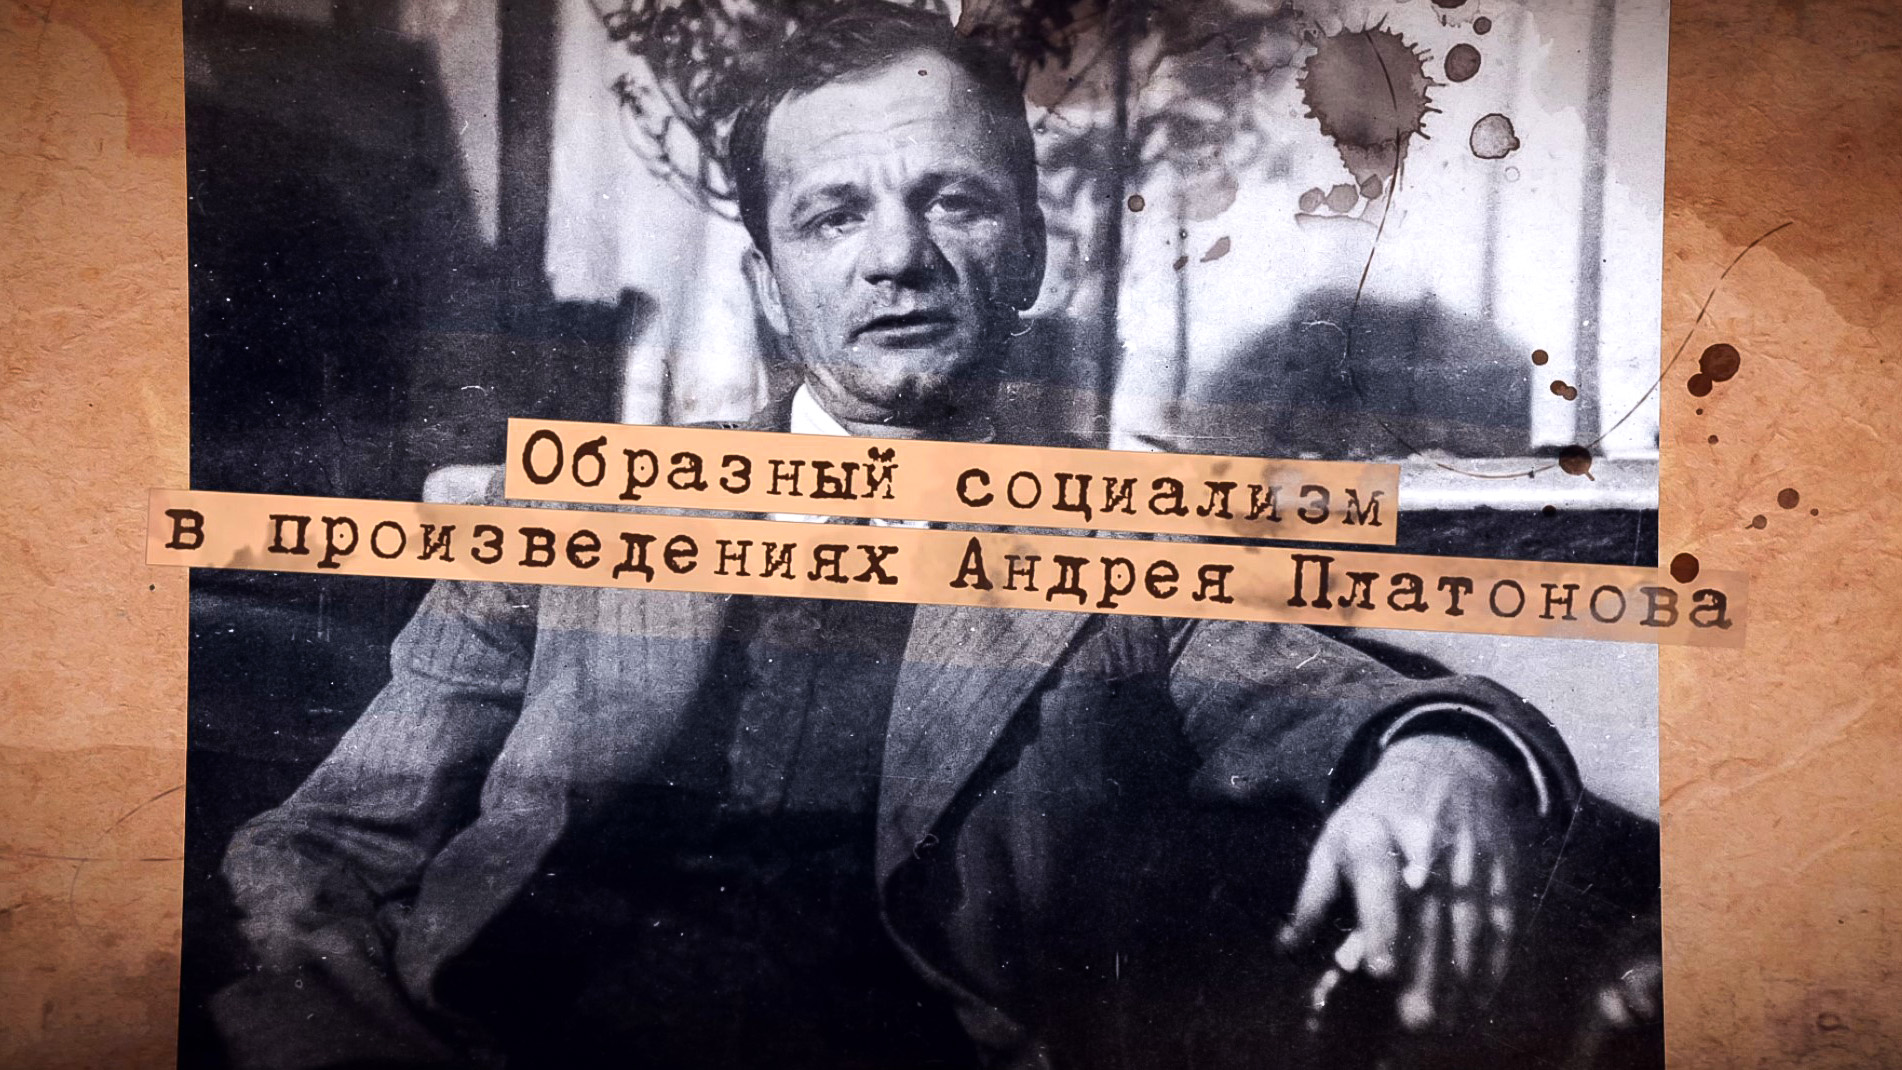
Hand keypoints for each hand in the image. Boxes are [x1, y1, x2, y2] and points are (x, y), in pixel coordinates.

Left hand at [1277, 733, 1533, 1031]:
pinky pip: (1501, 918)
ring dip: (1457, 975)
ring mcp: (1469, 854)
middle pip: (1424, 911)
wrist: (1448, 758)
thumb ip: (1314, 895)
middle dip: (1421, 968)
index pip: (1377, 878)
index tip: (1377, 971)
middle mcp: (1425, 840)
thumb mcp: (1336, 836)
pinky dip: (1494, 959)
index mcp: (1374, 829)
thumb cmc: (1378, 810)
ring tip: (1443, 1020)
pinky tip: (1481, 996)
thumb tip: (1286, 949)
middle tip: (1412, 1019)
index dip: (1379, 925)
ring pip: (1466, 921)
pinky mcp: (1500, 867)